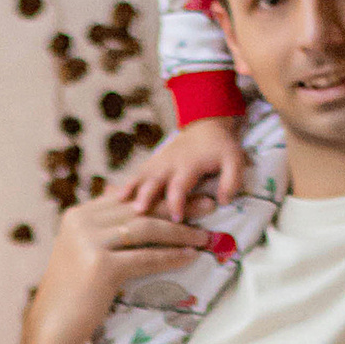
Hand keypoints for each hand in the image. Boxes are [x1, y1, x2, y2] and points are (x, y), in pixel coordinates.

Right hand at [17, 193, 210, 343]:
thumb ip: (102, 228)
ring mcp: (89, 242)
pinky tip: (190, 257)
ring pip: (146, 229)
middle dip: (177, 205)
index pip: (127, 197)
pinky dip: (171, 256)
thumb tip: (130, 204)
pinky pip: (145, 257)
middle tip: (209, 205)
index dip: (160, 195)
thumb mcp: (83, 251)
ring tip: (205, 236)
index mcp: (78, 215)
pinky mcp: (101, 265)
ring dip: (180, 231)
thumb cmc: (73, 293)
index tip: (188, 195)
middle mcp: (81, 222)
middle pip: (139, 208)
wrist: (53, 327)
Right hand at [110, 115, 247, 218]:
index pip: (180, 185)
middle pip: (153, 180)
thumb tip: (222, 201)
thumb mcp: (235, 160)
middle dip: (146, 195)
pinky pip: (134, 176)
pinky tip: (110, 199)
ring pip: (140, 177)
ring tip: (117, 204)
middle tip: (138, 212)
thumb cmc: (220, 148)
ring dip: (129, 191)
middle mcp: (168, 163)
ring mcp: (156, 163)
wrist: (205, 126)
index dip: (178, 201)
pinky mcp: (150, 165)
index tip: (177, 217)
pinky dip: (123, 186)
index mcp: (188, 164)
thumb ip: (231, 180)